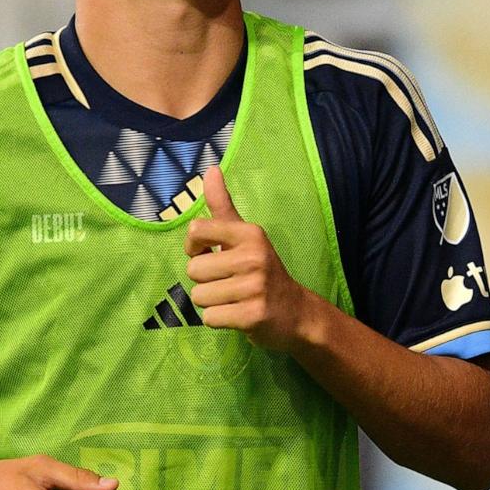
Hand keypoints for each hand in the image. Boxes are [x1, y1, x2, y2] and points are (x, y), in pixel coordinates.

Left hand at [183, 166, 318, 352]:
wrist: (296, 313)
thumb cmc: (262, 270)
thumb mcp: (245, 235)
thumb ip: (222, 204)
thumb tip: (211, 169)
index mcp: (250, 233)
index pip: (196, 231)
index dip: (194, 248)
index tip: (210, 254)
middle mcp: (254, 256)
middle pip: (193, 269)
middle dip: (204, 280)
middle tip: (228, 282)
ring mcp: (255, 287)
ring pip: (199, 296)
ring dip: (212, 302)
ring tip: (234, 298)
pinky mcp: (253, 316)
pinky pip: (210, 318)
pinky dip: (219, 320)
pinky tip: (238, 314)